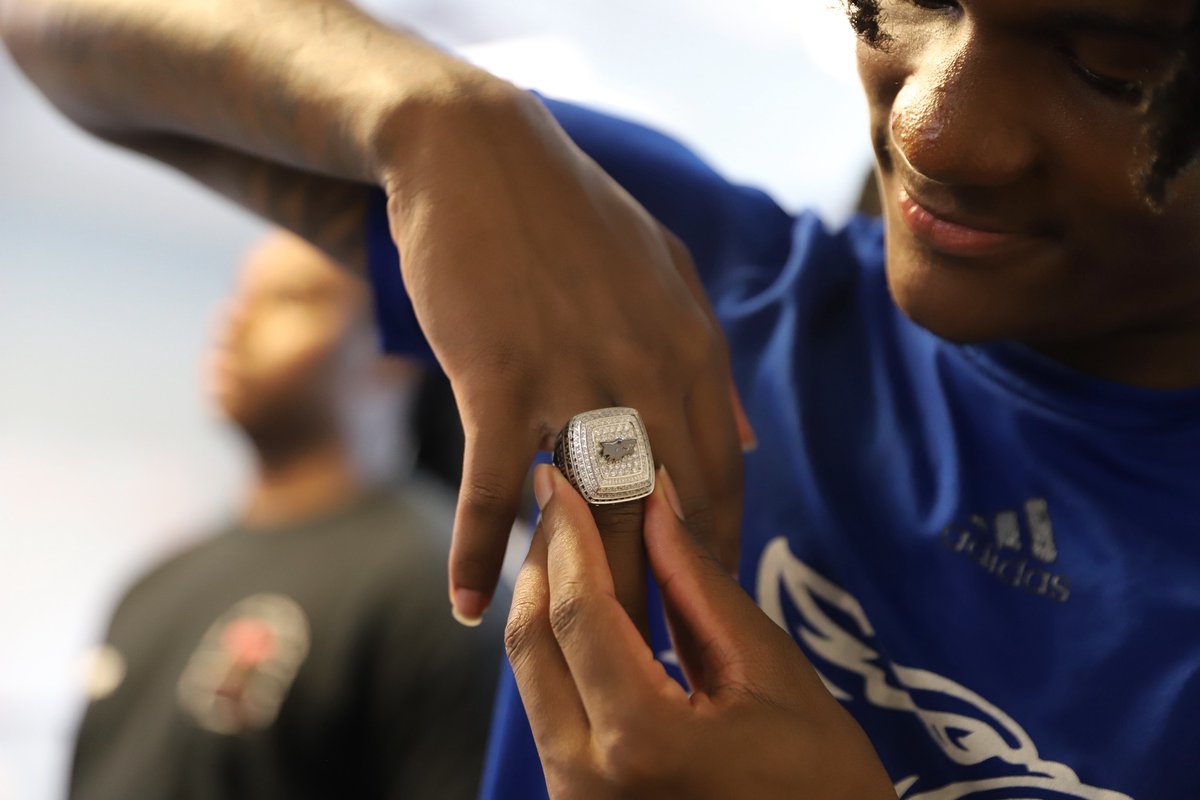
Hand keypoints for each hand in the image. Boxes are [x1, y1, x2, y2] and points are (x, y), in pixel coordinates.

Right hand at [377, 82, 753, 622]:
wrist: (477, 156)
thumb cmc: (571, 221)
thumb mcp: (666, 277)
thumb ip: (710, 367)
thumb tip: (748, 444)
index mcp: (691, 349)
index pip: (719, 480)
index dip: (714, 557)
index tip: (704, 612)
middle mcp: (646, 369)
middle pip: (667, 513)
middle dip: (667, 596)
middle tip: (661, 667)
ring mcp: (573, 375)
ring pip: (592, 513)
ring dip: (585, 594)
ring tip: (582, 659)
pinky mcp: (499, 377)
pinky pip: (495, 487)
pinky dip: (479, 552)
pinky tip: (470, 606)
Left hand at [504, 464, 895, 799]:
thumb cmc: (824, 788)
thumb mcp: (774, 677)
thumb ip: (702, 588)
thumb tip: (657, 503)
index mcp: (642, 741)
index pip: (581, 611)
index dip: (568, 534)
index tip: (560, 476)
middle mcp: (586, 778)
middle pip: (532, 643)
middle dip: (542, 559)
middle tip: (558, 498)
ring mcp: (574, 799)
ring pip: (531, 677)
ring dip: (545, 602)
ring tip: (570, 539)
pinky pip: (549, 709)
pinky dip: (559, 648)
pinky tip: (584, 606)